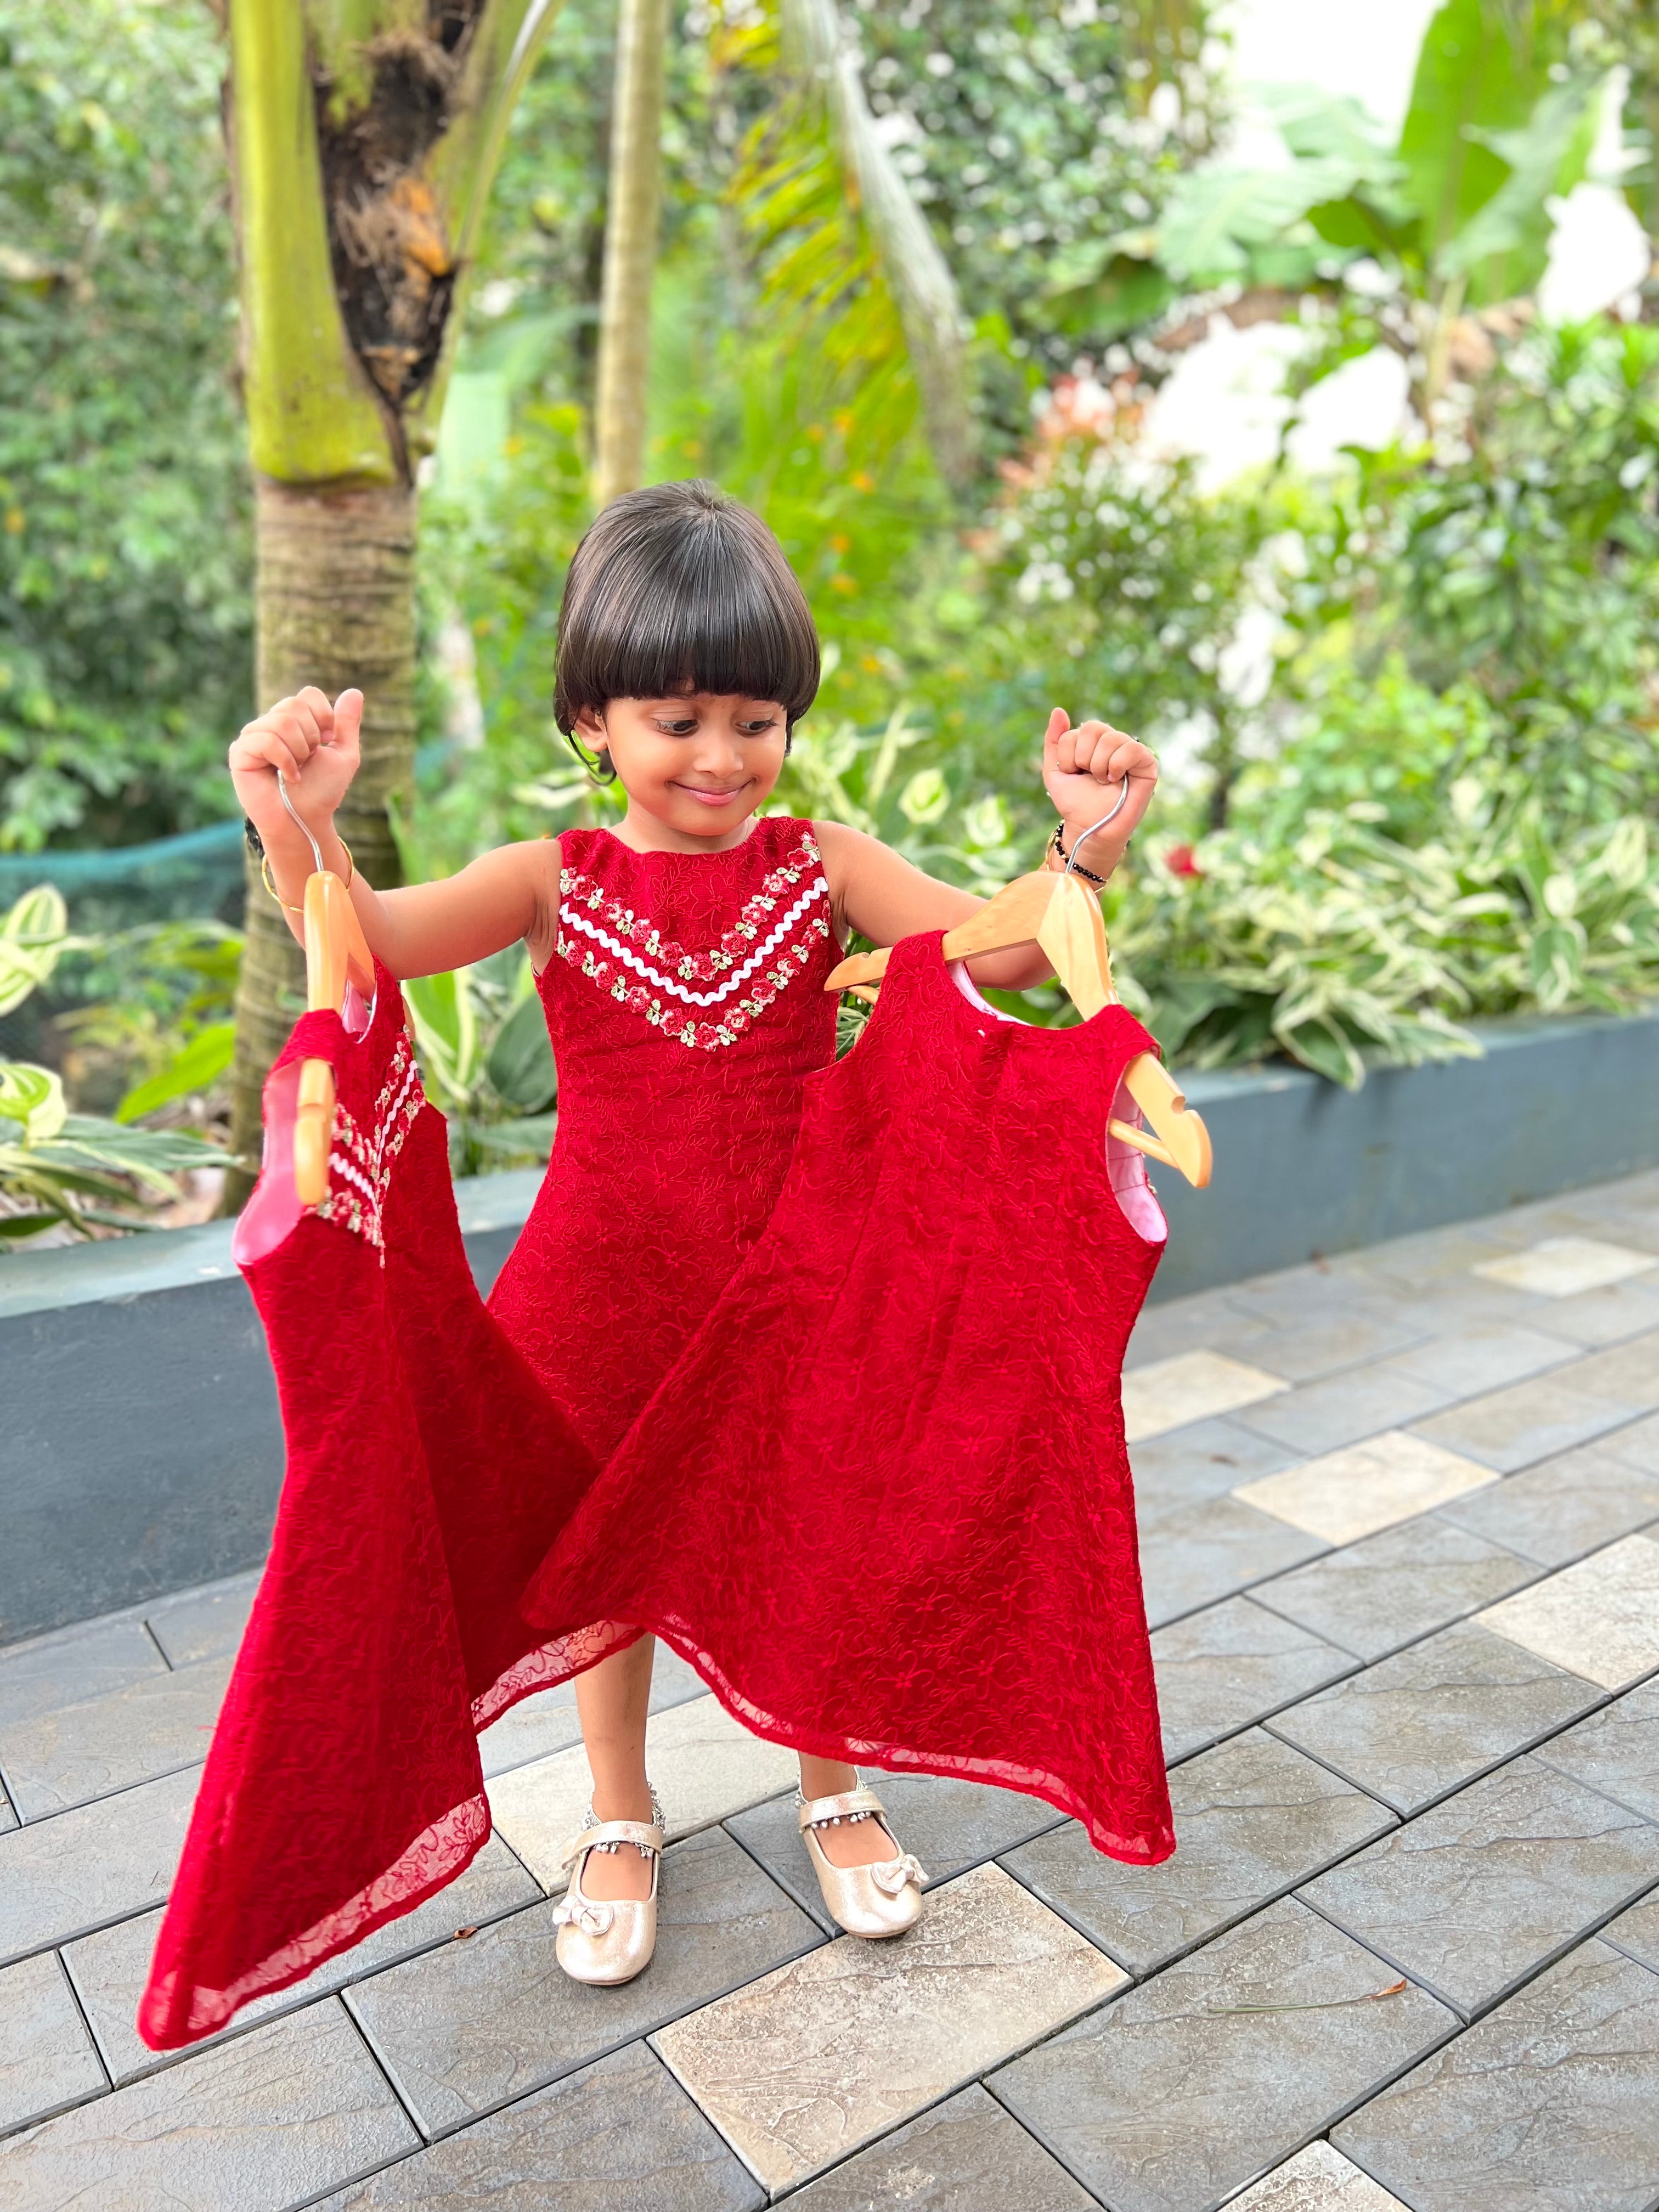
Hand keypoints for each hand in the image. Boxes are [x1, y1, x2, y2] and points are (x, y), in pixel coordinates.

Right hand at [229, 688, 362, 855]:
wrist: (306, 819)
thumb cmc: (323, 791)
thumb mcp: (344, 755)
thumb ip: (347, 723)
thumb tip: (354, 691)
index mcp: (294, 720)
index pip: (308, 694)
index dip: (324, 718)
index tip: (325, 744)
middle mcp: (271, 724)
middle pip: (295, 704)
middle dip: (311, 738)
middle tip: (307, 761)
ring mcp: (253, 736)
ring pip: (281, 721)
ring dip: (298, 752)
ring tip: (296, 771)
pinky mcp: (240, 752)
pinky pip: (266, 739)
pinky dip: (285, 760)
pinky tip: (287, 777)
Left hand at [1041, 708, 1157, 876]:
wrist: (1089, 828)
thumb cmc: (1075, 803)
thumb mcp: (1055, 771)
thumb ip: (1054, 741)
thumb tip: (1058, 710)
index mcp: (1092, 742)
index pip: (1075, 732)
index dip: (1068, 756)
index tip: (1074, 774)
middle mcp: (1113, 743)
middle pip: (1092, 728)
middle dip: (1083, 758)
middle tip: (1090, 778)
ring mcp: (1130, 752)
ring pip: (1110, 738)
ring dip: (1099, 765)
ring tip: (1103, 781)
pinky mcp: (1147, 764)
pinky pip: (1131, 749)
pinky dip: (1117, 765)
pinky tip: (1115, 779)